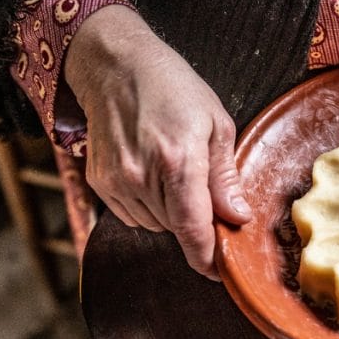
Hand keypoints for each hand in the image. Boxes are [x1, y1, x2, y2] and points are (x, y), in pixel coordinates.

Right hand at [64, 5, 251, 278]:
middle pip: (177, 229)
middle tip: (204, 188)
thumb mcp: (216, 123)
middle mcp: (142, 176)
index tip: (221, 271)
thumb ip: (225, 177)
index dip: (208, 258)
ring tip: (174, 170)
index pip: (193, 229)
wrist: (115, 67)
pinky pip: (133, 215)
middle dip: (197, 221)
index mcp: (178, 160)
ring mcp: (117, 181)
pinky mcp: (99, 183)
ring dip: (172, 212)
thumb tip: (238, 217)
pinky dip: (149, 205)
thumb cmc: (172, 88)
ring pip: (156, 225)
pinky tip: (152, 172)